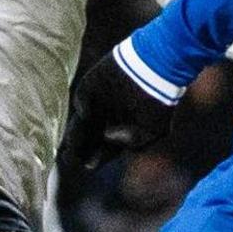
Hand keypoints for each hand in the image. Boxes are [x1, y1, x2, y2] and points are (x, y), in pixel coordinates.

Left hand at [62, 49, 174, 169]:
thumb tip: (108, 136)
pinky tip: (87, 115)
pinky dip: (83, 107)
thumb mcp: (155, 130)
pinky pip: (81, 99)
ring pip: (81, 122)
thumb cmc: (161, 100)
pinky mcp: (91, 85)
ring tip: (75, 142)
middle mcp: (106, 118)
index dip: (95, 158)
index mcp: (120, 130)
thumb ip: (134, 140)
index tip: (88, 165)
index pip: (101, 149)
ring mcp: (97, 102)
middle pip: (87, 138)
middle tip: (71, 159)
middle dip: (78, 149)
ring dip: (76, 133)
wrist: (159, 65)